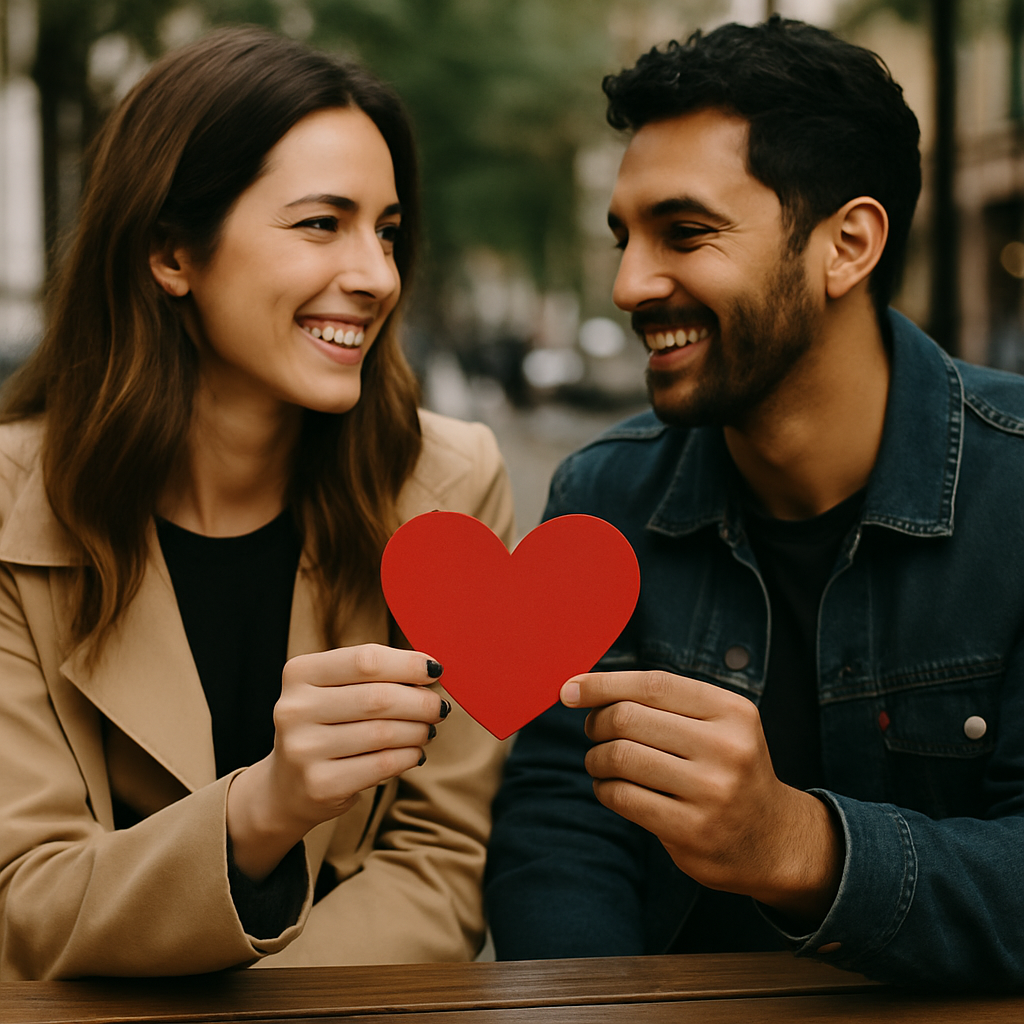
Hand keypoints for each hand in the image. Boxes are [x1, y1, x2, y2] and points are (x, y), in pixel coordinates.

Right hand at [227, 644, 446, 879]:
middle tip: (440, 707)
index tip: (434, 670)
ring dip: (418, 730)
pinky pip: (382, 765)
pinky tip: (415, 752)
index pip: (365, 660)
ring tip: (428, 730)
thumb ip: (372, 676)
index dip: (407, 664)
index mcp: (298, 673)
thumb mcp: (334, 691)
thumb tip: (429, 671)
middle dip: (420, 702)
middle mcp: (294, 709)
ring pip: (383, 733)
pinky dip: (408, 756)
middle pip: (378, 698)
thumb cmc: (325, 726)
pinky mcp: (319, 784)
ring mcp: (303, 749)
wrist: (286, 787)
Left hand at [562, 670, 841, 923]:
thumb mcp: (719, 724)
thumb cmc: (728, 768)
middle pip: (628, 718)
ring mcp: (711, 792)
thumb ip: (666, 702)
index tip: (570, 689)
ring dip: (595, 758)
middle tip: (593, 732)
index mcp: (732, 711)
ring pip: (620, 757)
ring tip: (600, 761)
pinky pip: (623, 797)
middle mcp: (727, 748)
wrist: (774, 840)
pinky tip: (609, 787)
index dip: (603, 683)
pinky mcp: (692, 831)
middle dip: (597, 723)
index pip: (653, 685)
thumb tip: (584, 685)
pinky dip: (603, 788)